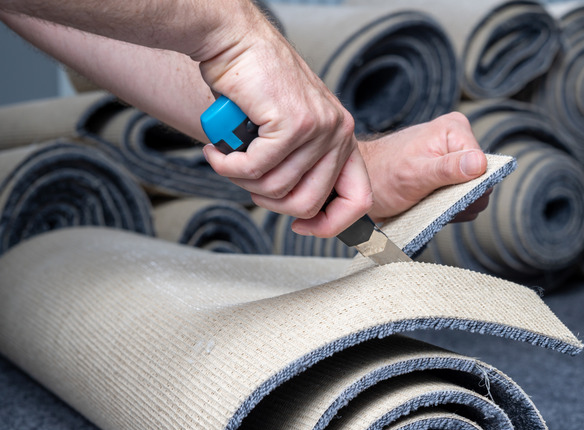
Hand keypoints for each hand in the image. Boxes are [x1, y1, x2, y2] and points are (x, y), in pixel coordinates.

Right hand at [197, 9, 371, 237]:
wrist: (235, 43)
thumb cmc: (255, 89)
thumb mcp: (288, 132)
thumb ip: (299, 165)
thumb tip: (297, 209)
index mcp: (343, 138)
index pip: (359, 199)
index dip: (330, 224)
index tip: (300, 226)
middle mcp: (339, 132)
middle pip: (308, 203)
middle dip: (267, 200)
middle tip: (245, 178)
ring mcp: (319, 127)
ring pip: (277, 188)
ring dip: (241, 179)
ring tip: (227, 156)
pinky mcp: (293, 122)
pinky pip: (256, 169)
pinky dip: (228, 166)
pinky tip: (218, 149)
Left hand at [359, 112, 489, 222]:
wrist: (364, 183)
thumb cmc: (382, 174)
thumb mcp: (415, 174)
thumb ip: (448, 168)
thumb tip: (480, 163)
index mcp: (455, 129)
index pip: (485, 166)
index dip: (467, 187)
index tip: (442, 193)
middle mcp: (459, 141)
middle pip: (483, 182)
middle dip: (459, 198)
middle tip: (430, 198)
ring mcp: (456, 160)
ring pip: (475, 195)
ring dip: (454, 206)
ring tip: (427, 199)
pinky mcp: (451, 177)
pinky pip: (465, 200)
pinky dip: (449, 209)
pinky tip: (430, 203)